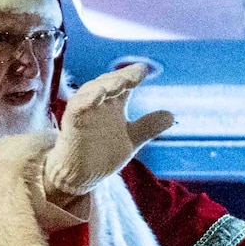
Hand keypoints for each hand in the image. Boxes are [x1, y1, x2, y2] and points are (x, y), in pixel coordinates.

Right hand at [42, 63, 174, 199]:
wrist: (82, 175)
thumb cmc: (103, 154)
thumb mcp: (131, 139)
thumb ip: (148, 126)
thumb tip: (172, 115)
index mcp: (113, 104)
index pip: (124, 83)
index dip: (133, 74)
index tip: (146, 70)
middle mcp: (99, 103)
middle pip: (110, 82)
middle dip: (123, 76)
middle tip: (137, 74)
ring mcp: (85, 111)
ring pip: (93, 90)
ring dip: (107, 85)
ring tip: (122, 83)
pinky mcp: (72, 122)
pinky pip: (77, 107)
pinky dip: (86, 100)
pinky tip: (98, 96)